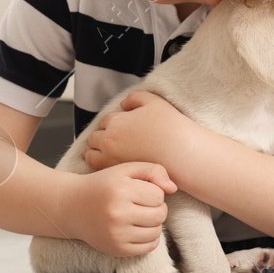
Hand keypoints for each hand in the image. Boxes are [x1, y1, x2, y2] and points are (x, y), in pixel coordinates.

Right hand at [66, 161, 176, 257]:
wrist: (72, 207)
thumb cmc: (103, 185)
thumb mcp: (125, 170)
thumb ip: (152, 170)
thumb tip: (173, 188)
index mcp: (120, 190)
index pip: (158, 195)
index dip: (154, 192)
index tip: (142, 191)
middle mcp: (118, 213)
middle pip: (160, 214)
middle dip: (157, 208)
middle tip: (143, 204)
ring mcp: (117, 234)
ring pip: (156, 231)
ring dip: (153, 223)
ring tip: (140, 216)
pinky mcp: (117, 249)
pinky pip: (148, 247)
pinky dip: (149, 238)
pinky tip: (137, 228)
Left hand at [84, 90, 199, 175]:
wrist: (182, 153)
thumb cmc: (170, 127)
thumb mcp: (153, 101)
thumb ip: (134, 98)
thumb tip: (123, 105)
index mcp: (115, 122)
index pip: (104, 121)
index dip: (112, 123)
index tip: (120, 128)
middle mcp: (109, 141)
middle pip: (94, 138)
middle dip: (101, 137)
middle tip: (114, 141)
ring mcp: (111, 160)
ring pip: (91, 155)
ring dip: (96, 152)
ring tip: (107, 153)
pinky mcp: (118, 175)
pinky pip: (100, 170)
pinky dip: (101, 166)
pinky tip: (113, 164)